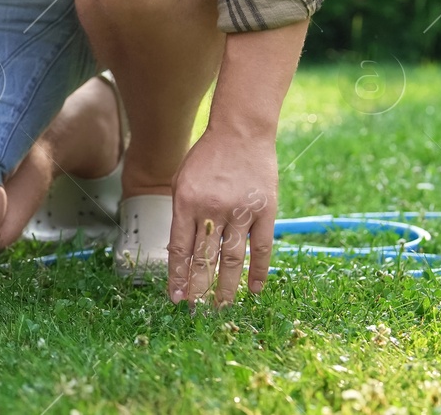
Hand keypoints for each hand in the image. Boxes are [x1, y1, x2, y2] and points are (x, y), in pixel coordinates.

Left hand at [165, 125, 276, 307]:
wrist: (240, 132)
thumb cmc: (207, 157)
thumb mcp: (182, 180)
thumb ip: (182, 214)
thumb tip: (181, 252)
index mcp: (186, 201)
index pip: (179, 248)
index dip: (177, 275)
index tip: (175, 297)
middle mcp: (211, 208)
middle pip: (204, 257)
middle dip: (198, 286)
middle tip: (196, 309)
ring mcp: (240, 210)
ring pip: (231, 258)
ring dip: (226, 286)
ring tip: (221, 306)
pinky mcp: (265, 211)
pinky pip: (261, 248)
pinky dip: (258, 271)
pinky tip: (255, 290)